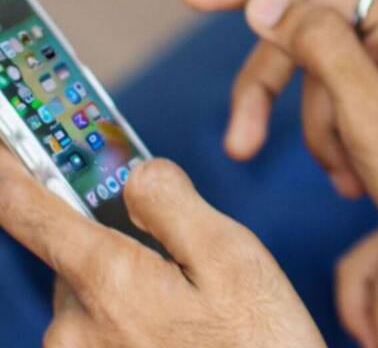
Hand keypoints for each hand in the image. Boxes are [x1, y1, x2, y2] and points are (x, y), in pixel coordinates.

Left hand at [0, 151, 324, 347]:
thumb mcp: (234, 260)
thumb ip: (176, 205)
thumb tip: (136, 174)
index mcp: (109, 282)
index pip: (32, 211)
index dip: (7, 168)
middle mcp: (74, 332)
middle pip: (77, 256)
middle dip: (119, 245)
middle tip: (186, 269)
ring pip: (90, 300)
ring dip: (130, 291)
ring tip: (196, 320)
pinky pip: (100, 338)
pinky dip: (133, 326)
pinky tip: (182, 340)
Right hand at [179, 0, 377, 288]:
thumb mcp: (369, 120)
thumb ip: (319, 48)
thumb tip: (268, 0)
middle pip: (314, 36)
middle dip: (276, 92)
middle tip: (239, 146)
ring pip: (327, 75)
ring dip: (321, 131)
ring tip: (347, 178)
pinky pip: (351, 97)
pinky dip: (340, 138)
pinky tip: (357, 178)